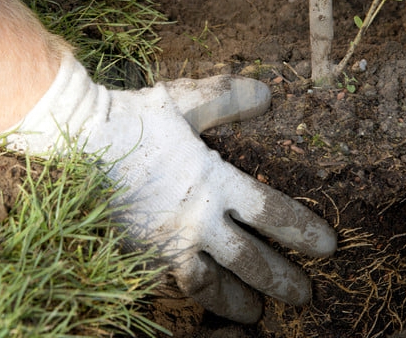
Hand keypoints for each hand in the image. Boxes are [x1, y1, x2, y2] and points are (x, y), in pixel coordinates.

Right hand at [5, 53, 336, 322]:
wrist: (79, 138)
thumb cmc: (136, 118)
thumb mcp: (186, 102)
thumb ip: (228, 99)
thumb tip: (267, 93)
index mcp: (212, 180)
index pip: (269, 212)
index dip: (301, 231)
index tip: (326, 247)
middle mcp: (194, 219)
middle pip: (249, 260)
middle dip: (281, 279)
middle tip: (305, 295)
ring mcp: (166, 242)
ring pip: (212, 284)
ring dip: (240, 300)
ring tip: (259, 312)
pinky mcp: (141, 254)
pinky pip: (174, 285)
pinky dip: (196, 298)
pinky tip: (207, 303)